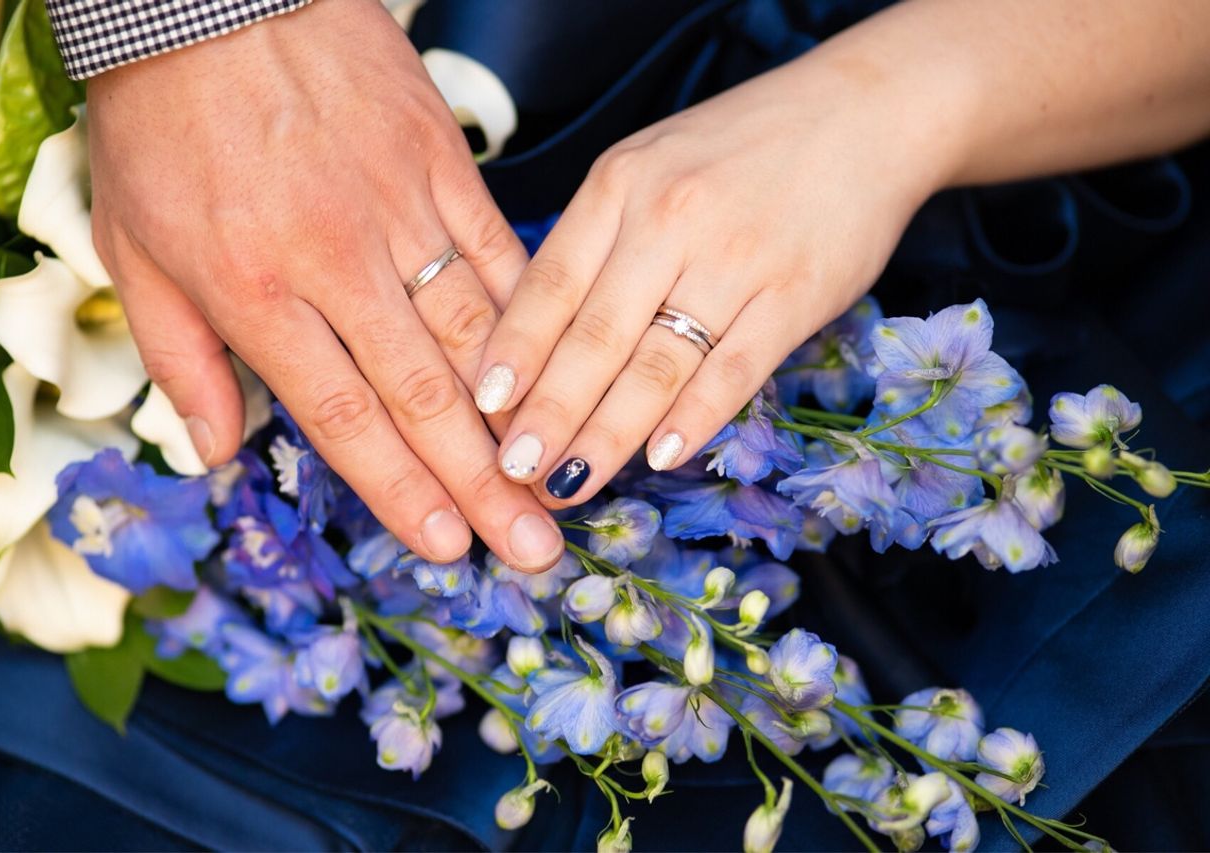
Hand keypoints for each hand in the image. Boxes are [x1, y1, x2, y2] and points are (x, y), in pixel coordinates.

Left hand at [87, 0, 564, 569]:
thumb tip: (217, 450)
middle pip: (424, 393)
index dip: (400, 488)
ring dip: (522, 417)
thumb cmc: (164, 119)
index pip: (342, 415)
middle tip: (534, 545)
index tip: (448, 547)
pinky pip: (498, 253)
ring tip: (564, 476)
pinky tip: (564, 369)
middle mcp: (338, 262)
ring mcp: (400, 210)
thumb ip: (181, 359)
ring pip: (474, 334)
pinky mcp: (441, 164)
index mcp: (256, 290)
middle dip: (482, 482)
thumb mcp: (135, 245)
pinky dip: (533, 318)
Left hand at [473, 40, 954, 505]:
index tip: (481, 409)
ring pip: (657, 362)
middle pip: (594, 335)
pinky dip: (696, 416)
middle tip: (513, 470)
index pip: (550, 284)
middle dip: (548, 411)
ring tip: (570, 482)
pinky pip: (735, 367)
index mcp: (620, 185)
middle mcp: (669, 219)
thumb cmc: (740, 151)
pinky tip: (661, 457)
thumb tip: (535, 336)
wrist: (866, 113)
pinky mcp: (795, 294)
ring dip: (608, 432)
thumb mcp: (649, 167)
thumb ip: (597, 240)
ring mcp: (734, 258)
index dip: (513, 353)